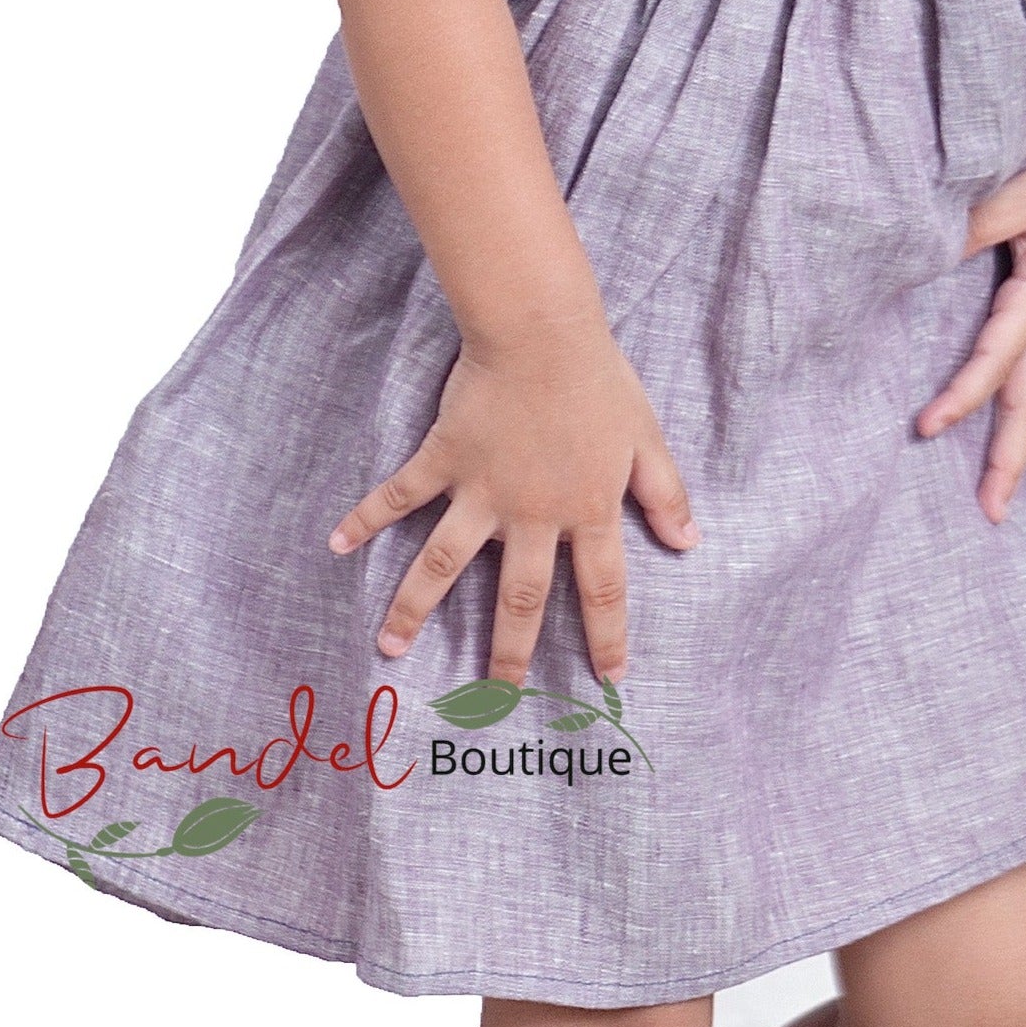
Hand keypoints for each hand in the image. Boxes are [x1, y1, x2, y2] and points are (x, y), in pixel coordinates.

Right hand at [326, 310, 698, 682]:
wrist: (541, 332)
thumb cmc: (599, 381)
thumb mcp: (646, 439)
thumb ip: (666, 495)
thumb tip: (690, 543)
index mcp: (587, 511)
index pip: (602, 589)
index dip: (607, 636)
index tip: (607, 680)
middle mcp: (531, 515)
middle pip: (520, 598)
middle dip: (510, 651)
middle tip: (498, 694)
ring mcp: (481, 491)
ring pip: (442, 564)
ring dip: (413, 608)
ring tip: (388, 649)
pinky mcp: (443, 460)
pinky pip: (398, 496)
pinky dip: (365, 517)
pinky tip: (336, 544)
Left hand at [913, 138, 1025, 523]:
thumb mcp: (1020, 194)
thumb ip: (970, 226)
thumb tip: (922, 254)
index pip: (994, 362)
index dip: (960, 398)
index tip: (925, 429)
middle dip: (1008, 462)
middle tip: (990, 516)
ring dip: (1012, 445)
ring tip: (994, 495)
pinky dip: (1011, 407)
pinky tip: (994, 425)